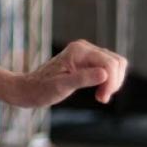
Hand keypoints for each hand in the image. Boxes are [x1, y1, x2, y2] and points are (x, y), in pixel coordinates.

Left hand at [12, 40, 127, 106]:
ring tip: (100, 96)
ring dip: (113, 82)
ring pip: (115, 64)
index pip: (109, 63)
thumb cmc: (42, 89)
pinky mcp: (87, 62)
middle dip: (114, 81)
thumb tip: (104, 74)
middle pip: (117, 62)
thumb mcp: (61, 87)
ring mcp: (87, 54)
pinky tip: (100, 92)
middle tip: (101, 98)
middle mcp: (84, 48)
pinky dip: (109, 81)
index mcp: (79, 51)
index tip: (102, 98)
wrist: (29, 88)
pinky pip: (108, 69)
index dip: (112, 81)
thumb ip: (82, 79)